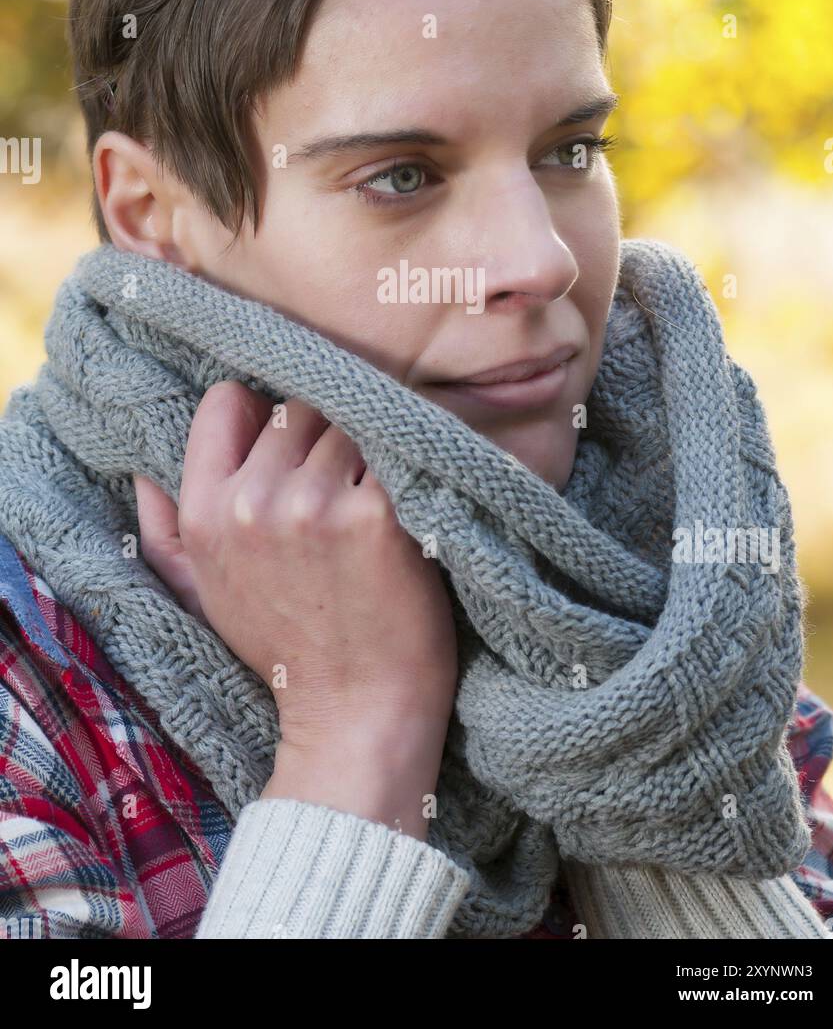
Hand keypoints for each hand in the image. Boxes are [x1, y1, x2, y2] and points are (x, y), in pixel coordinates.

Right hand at [133, 381, 459, 756]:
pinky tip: (407, 512)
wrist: (357, 714)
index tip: (292, 454)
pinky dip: (407, 472)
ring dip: (368, 456)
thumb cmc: (287, 651)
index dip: (263, 419)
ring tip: (373, 512)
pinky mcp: (375, 516)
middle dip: (324, 440)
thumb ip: (164, 536)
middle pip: (298, 410)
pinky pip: (395, 451)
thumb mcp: (205, 597)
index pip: (228, 401)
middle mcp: (251, 503)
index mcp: (204, 514)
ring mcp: (313, 506)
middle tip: (343, 495)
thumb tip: (142, 477)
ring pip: (350, 425)